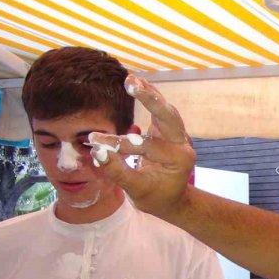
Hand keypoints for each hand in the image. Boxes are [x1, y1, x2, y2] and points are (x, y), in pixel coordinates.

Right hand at [87, 75, 194, 218]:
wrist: (172, 199)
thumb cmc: (154, 197)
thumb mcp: (135, 190)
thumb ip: (117, 171)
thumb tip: (97, 152)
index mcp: (178, 160)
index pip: (147, 147)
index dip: (119, 144)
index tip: (95, 140)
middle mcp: (183, 144)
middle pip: (168, 117)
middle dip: (150, 100)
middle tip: (131, 84)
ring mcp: (179, 136)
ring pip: (166, 110)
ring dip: (150, 94)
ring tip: (131, 79)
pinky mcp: (170, 131)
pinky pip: (162, 111)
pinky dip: (151, 97)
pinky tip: (137, 82)